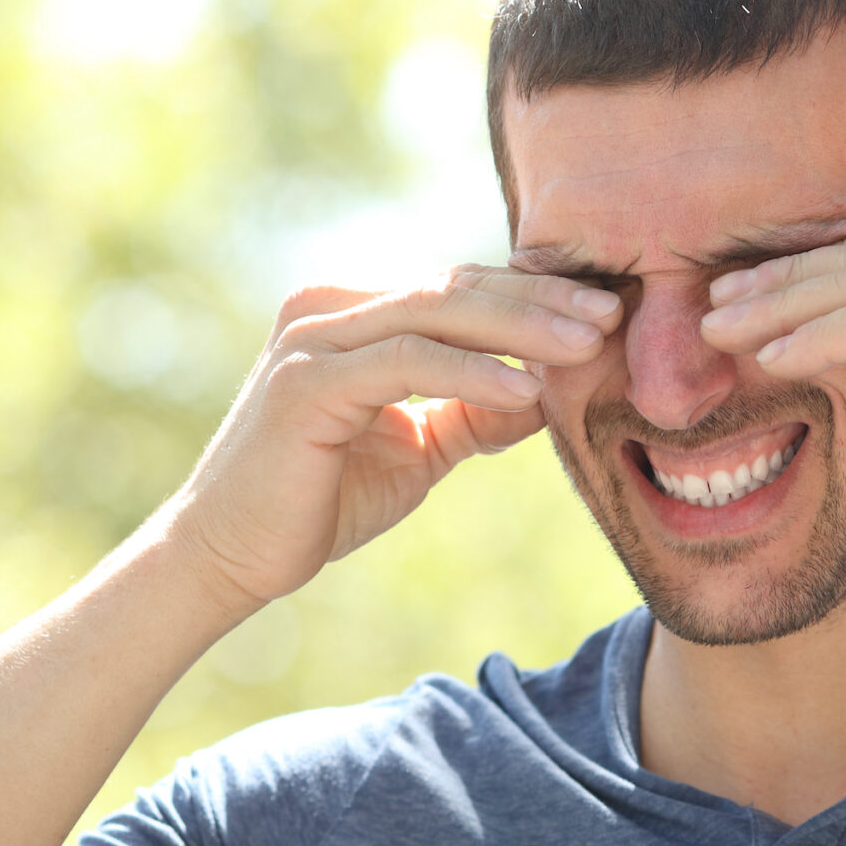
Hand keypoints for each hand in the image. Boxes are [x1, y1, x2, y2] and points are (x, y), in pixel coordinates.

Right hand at [163, 267, 622, 610]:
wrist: (231, 557)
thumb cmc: (319, 501)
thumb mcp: (417, 450)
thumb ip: (473, 412)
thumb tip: (547, 393)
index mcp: (353, 314)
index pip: (459, 291)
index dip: (535, 299)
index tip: (608, 314)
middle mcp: (328, 309)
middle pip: (455, 288)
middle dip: (541, 300)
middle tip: (614, 314)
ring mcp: (312, 339)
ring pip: (436, 312)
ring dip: (520, 327)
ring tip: (588, 345)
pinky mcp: (306, 381)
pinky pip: (406, 362)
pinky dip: (471, 373)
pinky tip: (526, 390)